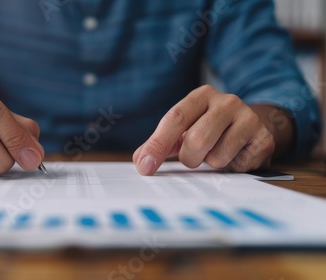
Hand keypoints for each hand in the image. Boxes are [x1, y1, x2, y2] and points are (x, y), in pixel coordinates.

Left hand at [133, 85, 292, 174]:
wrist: (255, 127)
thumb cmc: (211, 129)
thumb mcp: (184, 130)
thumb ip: (161, 144)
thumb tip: (141, 161)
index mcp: (202, 96)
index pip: (175, 119)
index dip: (158, 145)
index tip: (145, 166)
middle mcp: (227, 102)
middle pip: (195, 140)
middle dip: (188, 158)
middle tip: (193, 157)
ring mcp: (249, 119)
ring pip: (216, 156)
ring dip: (211, 163)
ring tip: (218, 152)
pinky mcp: (264, 140)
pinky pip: (237, 165)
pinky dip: (230, 167)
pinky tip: (235, 156)